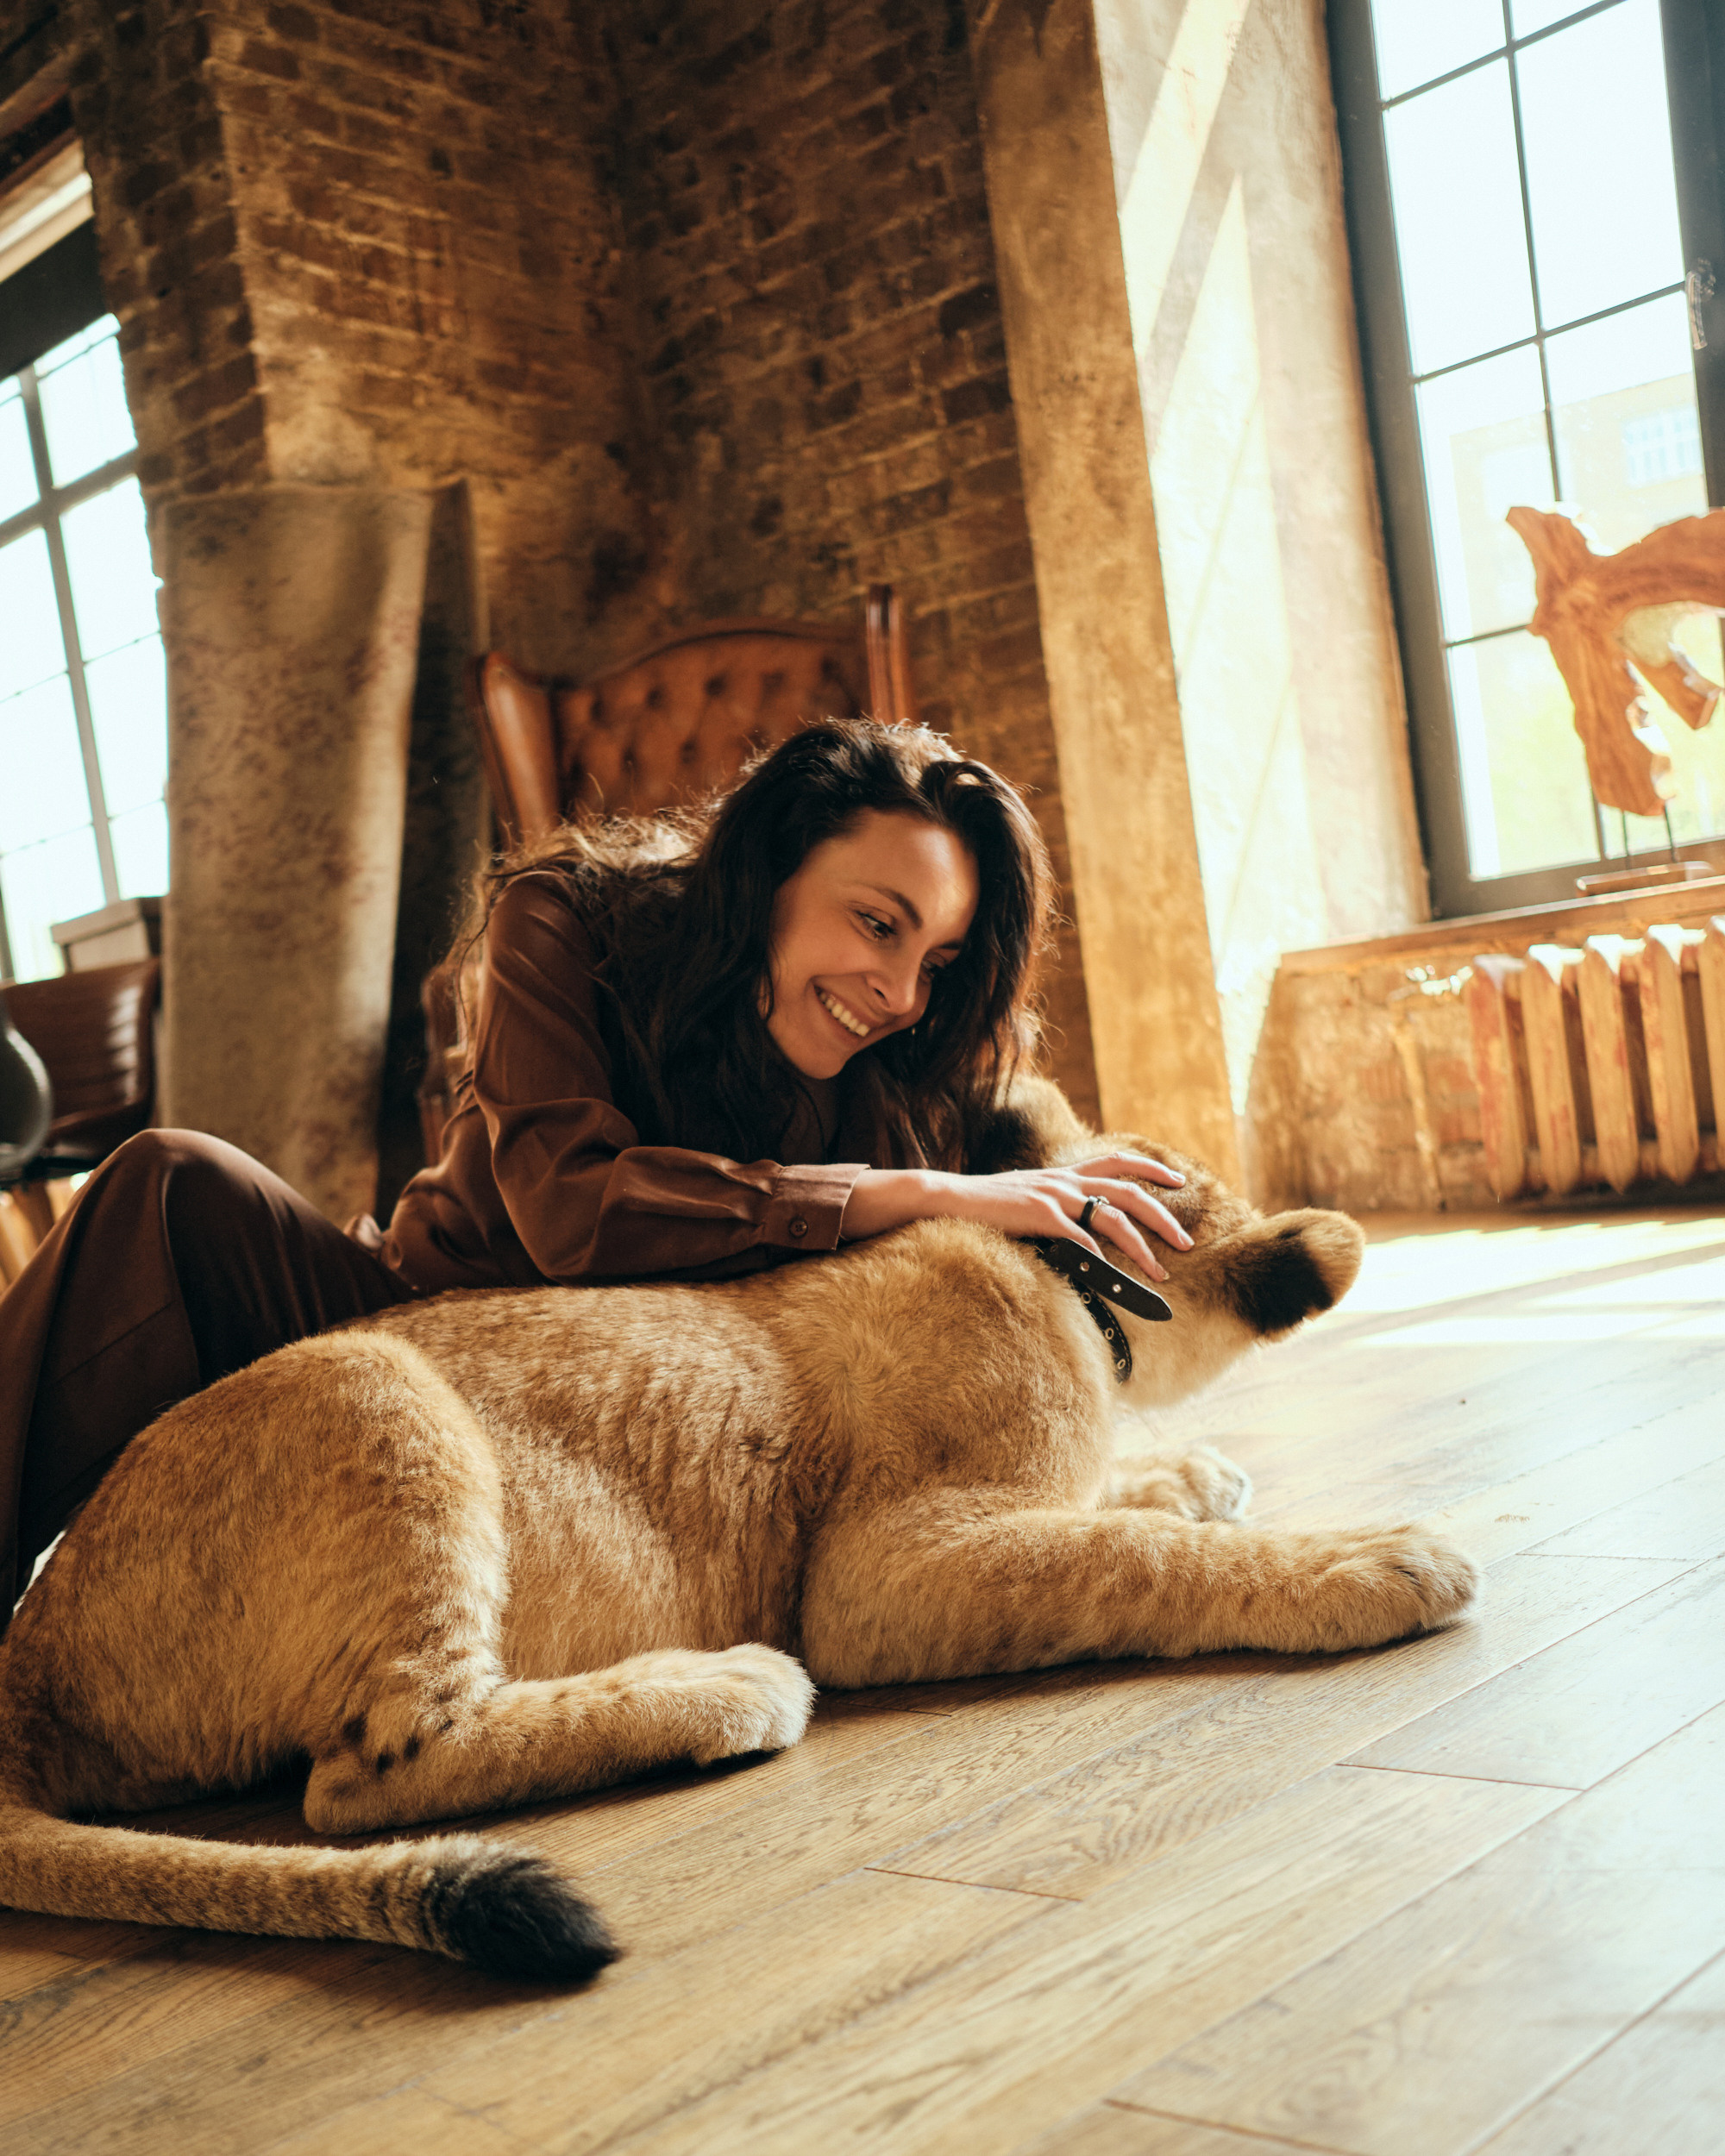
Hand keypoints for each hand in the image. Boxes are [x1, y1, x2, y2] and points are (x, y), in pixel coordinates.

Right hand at [839, 1153, 1191, 1279]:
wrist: (944, 1198)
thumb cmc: (981, 1207)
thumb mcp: (1024, 1201)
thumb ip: (1051, 1210)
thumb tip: (1075, 1234)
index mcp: (1062, 1173)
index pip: (1117, 1161)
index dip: (1151, 1168)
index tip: (1178, 1181)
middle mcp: (1064, 1180)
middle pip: (1129, 1190)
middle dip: (1162, 1216)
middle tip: (1185, 1242)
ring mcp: (1053, 1196)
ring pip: (1114, 1216)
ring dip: (1143, 1245)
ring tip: (1161, 1272)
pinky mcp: (1040, 1216)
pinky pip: (1081, 1238)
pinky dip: (1101, 1259)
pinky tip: (1115, 1278)